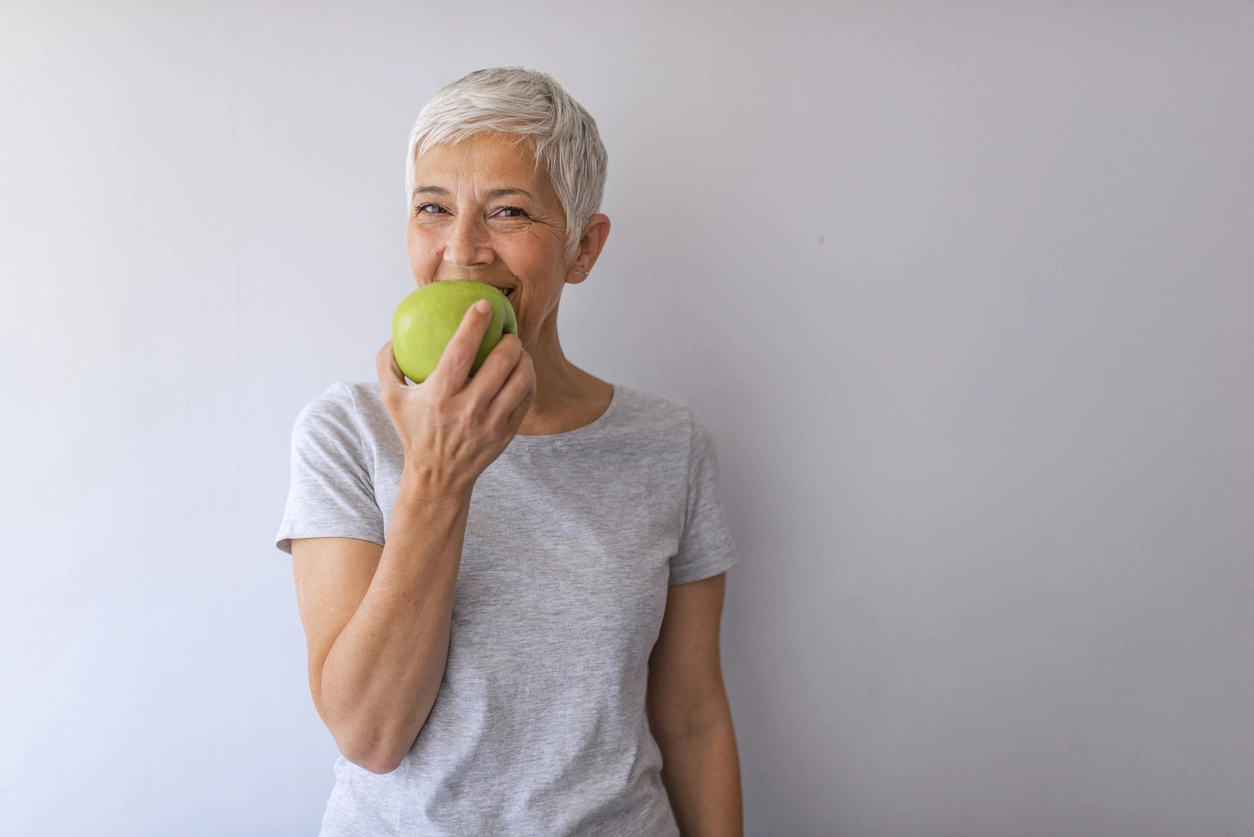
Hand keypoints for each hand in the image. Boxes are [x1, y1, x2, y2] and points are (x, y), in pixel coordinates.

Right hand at [376, 299, 534, 495]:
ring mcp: (491, 422)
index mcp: (439, 395)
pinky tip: (522, 371)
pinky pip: (526, 398)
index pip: (461, 351)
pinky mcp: (507, 432)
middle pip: (500, 363)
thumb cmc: (415, 432)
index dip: (474, 323)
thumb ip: (387, 365)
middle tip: (506, 331)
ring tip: (517, 350)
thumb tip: (392, 336)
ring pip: (520, 379)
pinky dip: (528, 379)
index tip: (484, 305)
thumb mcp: (392, 400)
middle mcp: (468, 409)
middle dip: (509, 339)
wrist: (438, 476)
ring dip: (523, 358)